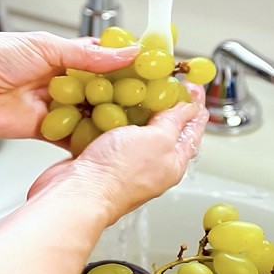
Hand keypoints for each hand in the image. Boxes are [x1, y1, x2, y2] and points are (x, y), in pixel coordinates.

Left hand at [0, 31, 138, 138]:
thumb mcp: (45, 47)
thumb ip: (87, 56)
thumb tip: (123, 53)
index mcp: (59, 54)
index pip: (101, 60)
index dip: (124, 65)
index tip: (149, 69)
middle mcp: (58, 81)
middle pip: (99, 89)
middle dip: (122, 95)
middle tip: (149, 101)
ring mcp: (53, 106)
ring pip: (89, 114)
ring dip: (109, 118)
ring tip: (136, 123)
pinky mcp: (44, 130)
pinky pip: (72, 136)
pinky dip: (88, 140)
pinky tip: (108, 142)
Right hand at [27, 83, 209, 224]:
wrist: (78, 191)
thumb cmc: (120, 172)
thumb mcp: (158, 139)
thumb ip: (174, 122)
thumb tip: (190, 109)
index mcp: (172, 163)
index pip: (192, 131)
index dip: (196, 107)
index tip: (195, 87)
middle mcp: (150, 165)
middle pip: (164, 130)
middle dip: (167, 105)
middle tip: (167, 82)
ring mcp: (124, 162)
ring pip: (134, 130)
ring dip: (136, 108)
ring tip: (136, 87)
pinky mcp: (100, 159)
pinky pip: (109, 133)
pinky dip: (110, 117)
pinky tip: (107, 104)